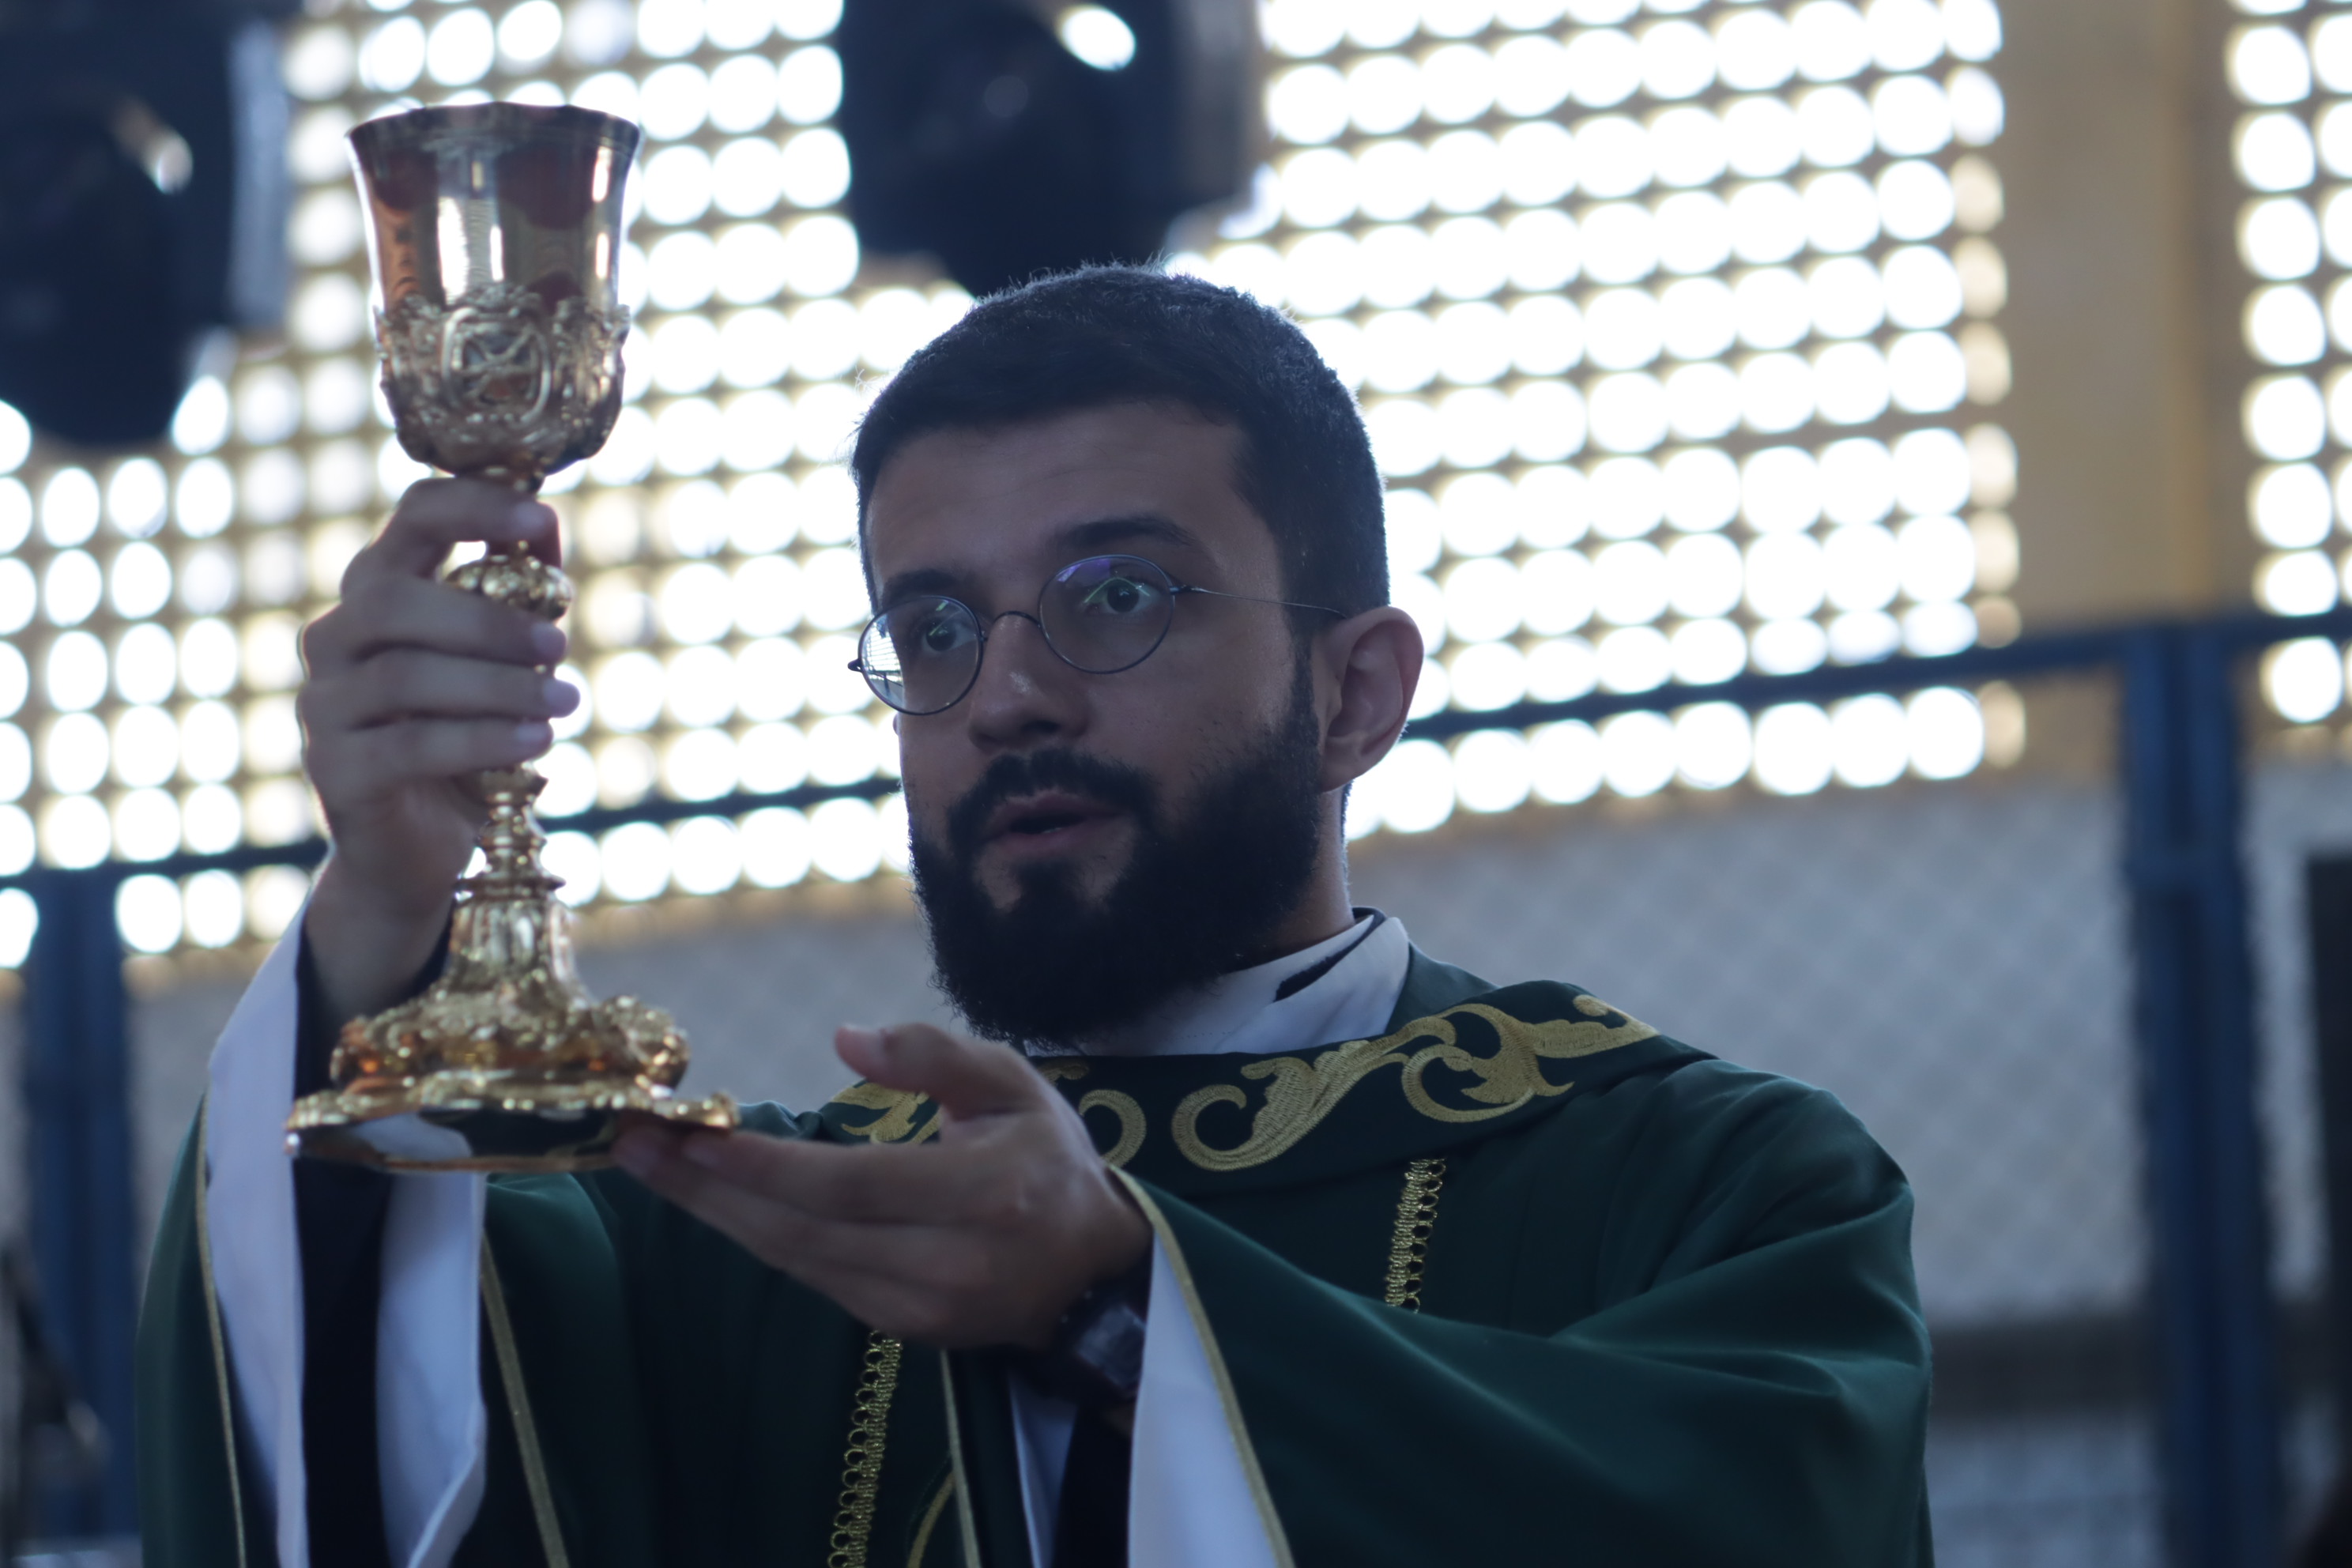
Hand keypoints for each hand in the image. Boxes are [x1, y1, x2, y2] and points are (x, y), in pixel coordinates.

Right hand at [298, 479, 578, 1019]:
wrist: (419, 847)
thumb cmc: (469, 735)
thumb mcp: (502, 664)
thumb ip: (518, 601)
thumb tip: (546, 532)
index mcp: (380, 590)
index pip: (412, 517)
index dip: (474, 506)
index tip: (544, 517)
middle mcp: (337, 638)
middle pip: (395, 598)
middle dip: (487, 618)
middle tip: (560, 643)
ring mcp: (326, 704)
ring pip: (406, 675)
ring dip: (498, 685)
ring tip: (565, 700)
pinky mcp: (335, 769)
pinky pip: (409, 745)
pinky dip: (483, 740)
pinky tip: (537, 741)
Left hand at [613, 1024, 1151, 1349]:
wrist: (1095, 1274)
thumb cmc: (1049, 1162)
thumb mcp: (1016, 1085)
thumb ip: (937, 1055)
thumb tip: (845, 1039)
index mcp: (983, 1195)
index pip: (849, 1184)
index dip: (765, 1163)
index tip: (694, 1130)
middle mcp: (946, 1263)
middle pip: (802, 1230)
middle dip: (707, 1188)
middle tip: (631, 1142)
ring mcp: (920, 1307)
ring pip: (796, 1262)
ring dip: (715, 1215)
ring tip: (649, 1165)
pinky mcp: (900, 1329)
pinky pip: (813, 1278)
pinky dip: (757, 1237)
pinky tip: (713, 1199)